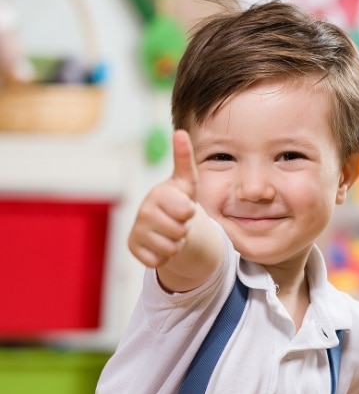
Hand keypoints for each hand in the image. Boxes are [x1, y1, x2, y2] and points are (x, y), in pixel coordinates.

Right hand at [128, 130, 198, 267]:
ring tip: (171, 231)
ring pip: (170, 248)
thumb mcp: (187, 182)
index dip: (189, 212)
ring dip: (176, 243)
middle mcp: (143, 210)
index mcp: (159, 193)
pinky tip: (160, 243)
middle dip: (184, 229)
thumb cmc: (178, 201)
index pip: (185, 210)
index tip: (184, 206)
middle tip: (178, 221)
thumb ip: (184, 160)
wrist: (168, 225)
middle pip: (179, 231)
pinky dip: (164, 257)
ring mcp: (137, 229)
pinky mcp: (133, 247)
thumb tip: (180, 132)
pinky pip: (157, 261)